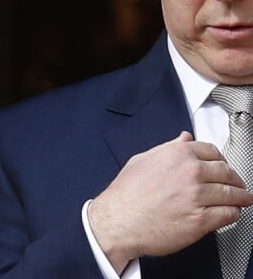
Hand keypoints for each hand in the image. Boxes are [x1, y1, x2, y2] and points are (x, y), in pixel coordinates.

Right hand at [88, 131, 252, 273]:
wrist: (120, 219)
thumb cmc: (127, 193)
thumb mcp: (143, 159)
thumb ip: (168, 148)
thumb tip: (183, 140)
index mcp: (177, 154)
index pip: (212, 151)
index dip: (220, 159)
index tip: (223, 165)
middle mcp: (190, 172)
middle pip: (227, 172)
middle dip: (235, 179)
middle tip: (237, 184)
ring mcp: (197, 196)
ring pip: (232, 194)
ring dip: (241, 197)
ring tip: (243, 199)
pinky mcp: (201, 220)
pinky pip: (228, 215)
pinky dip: (234, 214)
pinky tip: (232, 213)